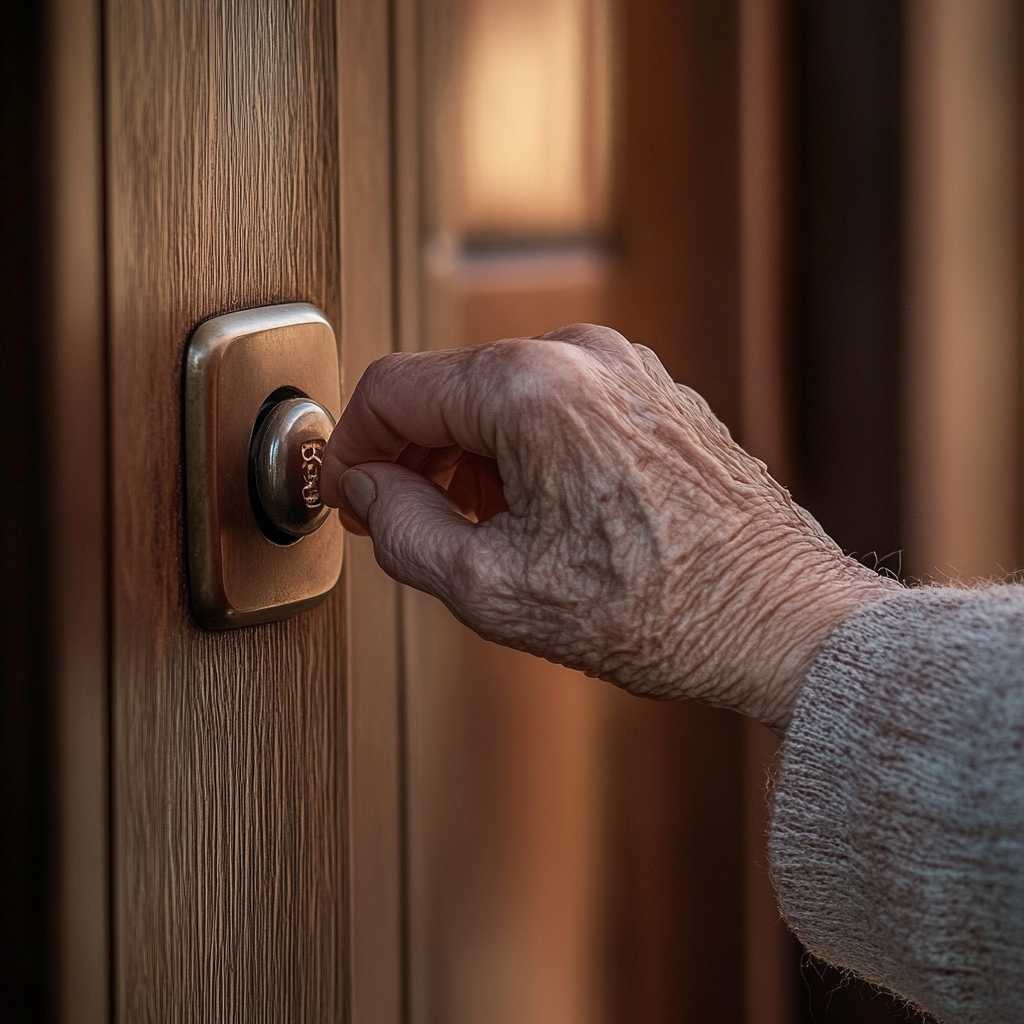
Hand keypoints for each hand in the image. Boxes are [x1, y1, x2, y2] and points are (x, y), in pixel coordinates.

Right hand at [322, 324, 895, 732]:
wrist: (778, 621)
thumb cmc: (659, 612)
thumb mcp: (494, 589)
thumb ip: (402, 531)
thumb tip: (368, 493)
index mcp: (531, 388)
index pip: (394, 389)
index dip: (350, 445)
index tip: (346, 490)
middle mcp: (581, 354)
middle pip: (449, 386)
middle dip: (409, 453)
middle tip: (393, 517)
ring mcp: (627, 368)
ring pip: (502, 394)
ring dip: (466, 453)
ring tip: (467, 525)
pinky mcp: (655, 393)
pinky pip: (559, 402)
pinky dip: (522, 447)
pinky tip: (529, 508)